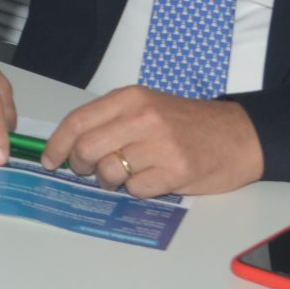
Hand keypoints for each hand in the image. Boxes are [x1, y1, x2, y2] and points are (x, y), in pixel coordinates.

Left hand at [42, 86, 262, 196]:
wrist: (239, 135)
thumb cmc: (188, 123)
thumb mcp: (148, 105)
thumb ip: (112, 119)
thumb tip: (70, 144)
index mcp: (131, 98)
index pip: (78, 121)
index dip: (57, 144)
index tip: (50, 159)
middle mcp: (143, 117)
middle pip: (86, 148)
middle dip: (79, 166)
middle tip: (86, 171)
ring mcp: (160, 145)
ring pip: (108, 172)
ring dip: (109, 180)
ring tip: (123, 175)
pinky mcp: (176, 172)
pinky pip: (136, 189)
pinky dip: (137, 190)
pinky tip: (151, 180)